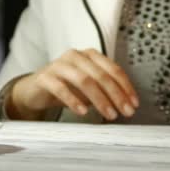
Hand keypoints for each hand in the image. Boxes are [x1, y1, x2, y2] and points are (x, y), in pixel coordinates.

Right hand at [8, 49, 138, 120]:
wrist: (35, 90)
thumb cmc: (67, 87)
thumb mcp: (90, 89)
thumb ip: (106, 92)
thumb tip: (127, 105)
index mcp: (91, 55)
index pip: (113, 69)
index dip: (126, 87)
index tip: (134, 104)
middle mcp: (76, 56)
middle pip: (101, 75)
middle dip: (116, 95)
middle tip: (125, 112)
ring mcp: (59, 65)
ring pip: (84, 80)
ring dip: (100, 99)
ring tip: (109, 114)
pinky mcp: (45, 77)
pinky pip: (61, 88)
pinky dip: (74, 100)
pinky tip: (83, 112)